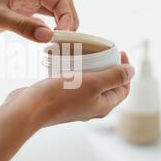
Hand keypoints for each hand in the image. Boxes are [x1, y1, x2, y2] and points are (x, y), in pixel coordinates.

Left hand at [0, 0, 78, 41]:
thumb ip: (24, 26)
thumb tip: (49, 37)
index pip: (59, 0)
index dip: (67, 18)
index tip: (64, 36)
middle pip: (61, 6)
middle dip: (68, 22)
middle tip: (67, 41)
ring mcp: (25, 5)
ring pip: (53, 15)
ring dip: (60, 27)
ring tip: (61, 44)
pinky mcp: (19, 17)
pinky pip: (41, 23)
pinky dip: (48, 32)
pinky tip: (47, 43)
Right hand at [3, 52, 133, 128]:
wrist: (28, 109)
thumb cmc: (60, 96)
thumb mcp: (93, 83)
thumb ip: (114, 77)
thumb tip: (132, 71)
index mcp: (103, 106)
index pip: (124, 88)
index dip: (126, 70)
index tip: (119, 52)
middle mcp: (91, 107)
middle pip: (108, 85)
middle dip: (109, 67)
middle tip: (103, 51)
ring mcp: (76, 104)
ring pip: (90, 84)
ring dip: (91, 68)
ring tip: (87, 54)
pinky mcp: (61, 99)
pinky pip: (74, 84)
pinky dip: (76, 72)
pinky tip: (68, 62)